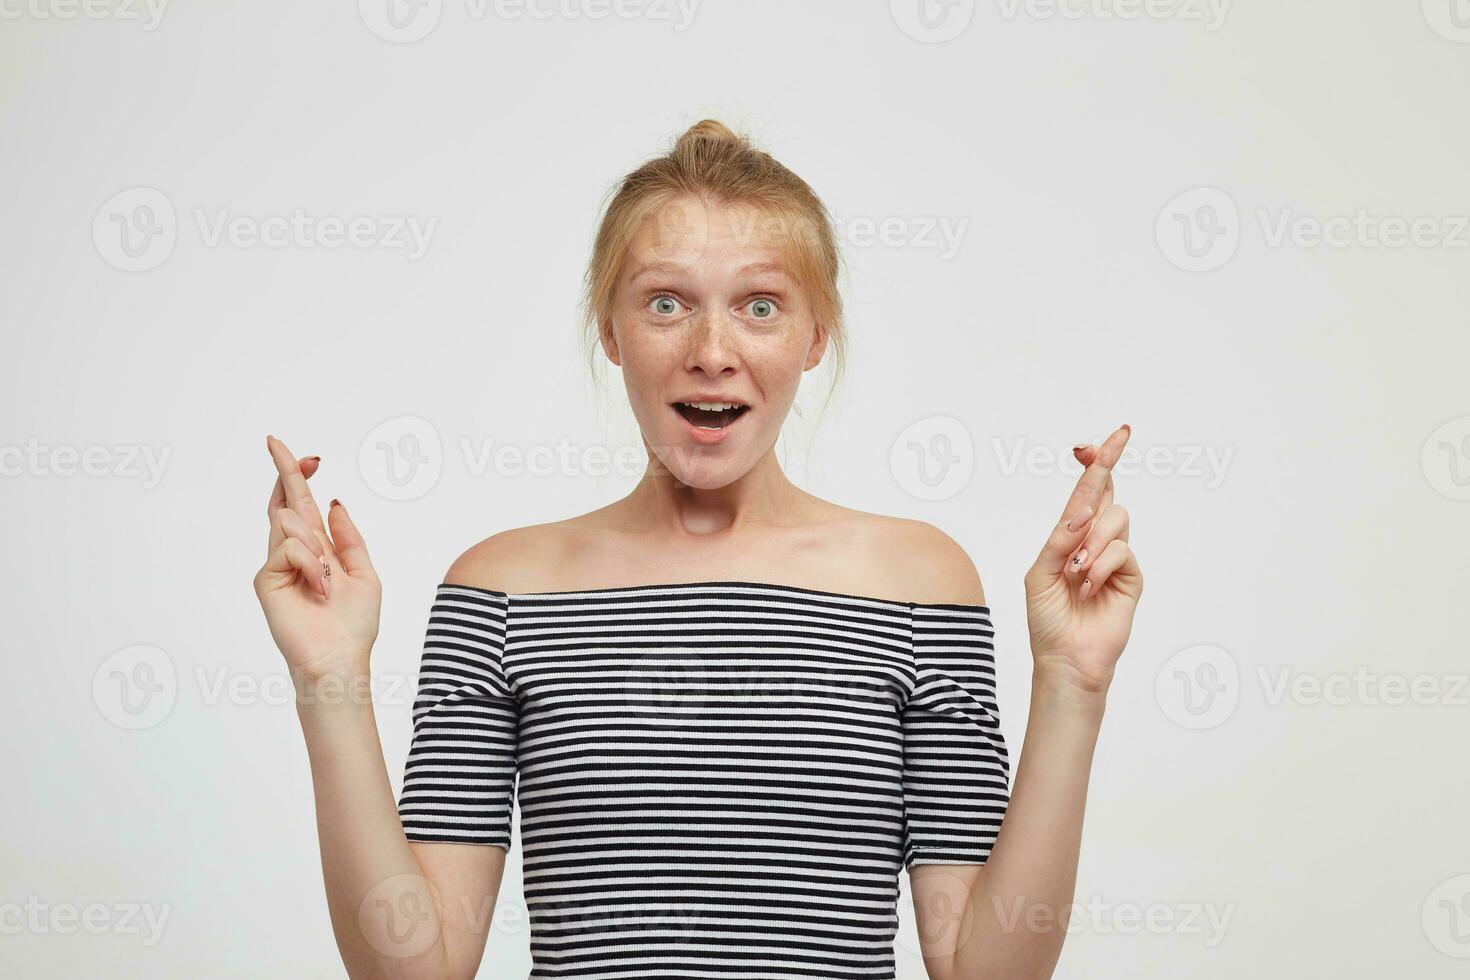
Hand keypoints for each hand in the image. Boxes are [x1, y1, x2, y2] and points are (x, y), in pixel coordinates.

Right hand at [252, 435, 381, 681]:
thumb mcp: (364, 573)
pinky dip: (311, 563)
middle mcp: (294, 554)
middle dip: (283, 468)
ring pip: (289, 522)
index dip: (301, 477)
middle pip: (283, 502)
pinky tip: (320, 589)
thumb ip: (348, 538)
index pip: (303, 506)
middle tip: (274, 441)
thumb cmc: (354, 625)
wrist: (340, 659)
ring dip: (317, 546)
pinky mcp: (267, 578)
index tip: (309, 455)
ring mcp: (277, 565)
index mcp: (319, 550)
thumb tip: (333, 501)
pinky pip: (290, 547)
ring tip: (328, 580)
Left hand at [1024, 424, 1142, 696]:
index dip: (1090, 467)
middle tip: (1115, 438)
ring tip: (1078, 571)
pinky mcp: (1131, 576)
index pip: (1083, 495)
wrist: (1066, 658)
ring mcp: (1115, 557)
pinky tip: (1090, 586)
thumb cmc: (1047, 618)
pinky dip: (1102, 564)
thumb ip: (1060, 540)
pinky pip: (1122, 549)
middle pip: (1106, 492)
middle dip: (1105, 464)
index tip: (1087, 446)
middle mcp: (1093, 541)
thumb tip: (1083, 511)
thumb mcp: (1041, 573)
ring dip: (1092, 540)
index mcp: (1069, 537)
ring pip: (1115, 518)